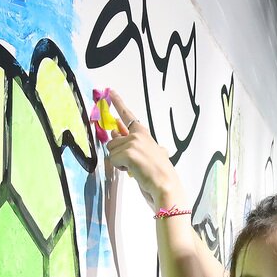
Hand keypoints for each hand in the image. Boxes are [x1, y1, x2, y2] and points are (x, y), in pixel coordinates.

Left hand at [103, 90, 185, 210]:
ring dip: (120, 163)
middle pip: (112, 142)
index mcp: (144, 134)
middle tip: (134, 164)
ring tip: (136, 168)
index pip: (128, 116)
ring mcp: (133, 142)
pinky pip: (113, 159)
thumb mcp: (146, 154)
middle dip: (118, 155)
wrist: (165, 185)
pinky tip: (133, 171)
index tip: (111, 92)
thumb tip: (114, 132)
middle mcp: (138, 135)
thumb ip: (131, 143)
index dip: (118, 103)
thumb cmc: (158, 174)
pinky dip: (120, 168)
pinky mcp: (128, 151)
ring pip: (111, 151)